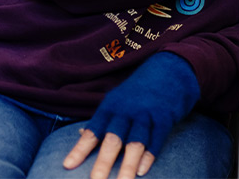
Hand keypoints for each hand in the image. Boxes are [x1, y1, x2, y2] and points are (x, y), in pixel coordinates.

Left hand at [63, 52, 199, 178]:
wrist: (170, 69)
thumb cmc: (140, 90)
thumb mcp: (118, 99)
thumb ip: (102, 119)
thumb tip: (80, 135)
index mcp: (111, 106)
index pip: (93, 130)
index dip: (80, 149)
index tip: (67, 166)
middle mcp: (127, 110)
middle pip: (113, 139)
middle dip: (103, 162)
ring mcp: (147, 113)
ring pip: (136, 142)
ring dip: (128, 164)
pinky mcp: (165, 116)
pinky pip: (156, 139)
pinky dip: (149, 155)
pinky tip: (142, 171)